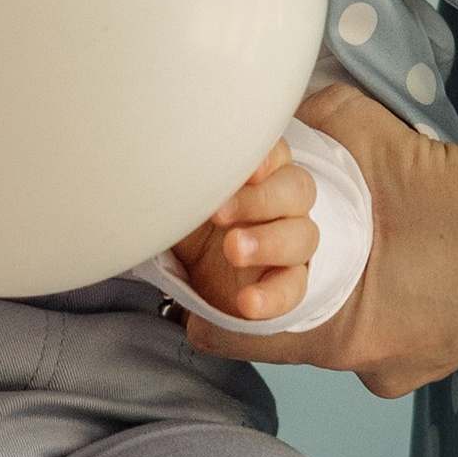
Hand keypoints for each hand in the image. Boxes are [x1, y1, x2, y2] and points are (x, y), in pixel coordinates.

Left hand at [173, 139, 319, 321]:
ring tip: (234, 250)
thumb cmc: (197, 220)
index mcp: (264, 172)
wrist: (200, 270)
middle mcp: (286, 203)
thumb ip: (183, 187)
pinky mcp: (289, 282)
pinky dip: (272, 296)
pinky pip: (294, 288)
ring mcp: (292, 241)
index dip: (267, 158)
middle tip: (220, 213)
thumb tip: (155, 182)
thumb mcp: (184, 199)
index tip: (244, 169)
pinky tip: (249, 302)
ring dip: (268, 242)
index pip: (278, 154)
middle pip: (296, 190)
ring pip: (302, 236)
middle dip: (259, 199)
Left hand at [181, 82, 457, 397]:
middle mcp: (369, 362)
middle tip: (244, 200)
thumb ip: (330, 126)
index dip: (198, 277)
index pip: (226, 329)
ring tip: (306, 202)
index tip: (191, 230)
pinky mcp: (441, 336)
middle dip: (255, 257)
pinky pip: (375, 301)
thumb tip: (281, 104)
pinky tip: (369, 217)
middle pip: (275, 314)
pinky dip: (361, 263)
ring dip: (312, 257)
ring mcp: (409, 355)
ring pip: (328, 305)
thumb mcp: (403, 156)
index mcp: (346, 337)